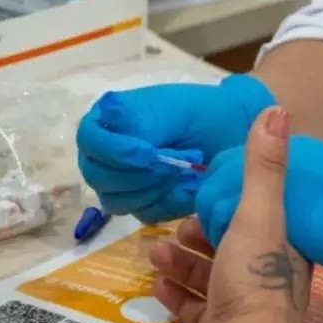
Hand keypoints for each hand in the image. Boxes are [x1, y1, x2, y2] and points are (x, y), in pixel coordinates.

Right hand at [76, 75, 274, 222]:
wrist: (232, 136)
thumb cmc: (203, 115)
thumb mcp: (173, 111)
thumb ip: (140, 119)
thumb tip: (110, 108)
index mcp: (108, 121)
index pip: (90, 140)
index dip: (116, 151)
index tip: (150, 152)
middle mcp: (106, 154)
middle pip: (100, 176)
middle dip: (141, 173)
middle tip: (177, 163)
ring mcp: (121, 182)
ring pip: (118, 200)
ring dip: (155, 188)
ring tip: (186, 171)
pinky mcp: (142, 203)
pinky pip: (143, 213)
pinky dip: (168, 202)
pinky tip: (188, 188)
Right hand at [150, 107, 311, 322]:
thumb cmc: (254, 281)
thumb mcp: (258, 215)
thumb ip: (263, 166)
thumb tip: (278, 108)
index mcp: (287, 250)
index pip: (263, 220)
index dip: (234, 206)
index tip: (205, 197)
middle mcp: (272, 280)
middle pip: (232, 249)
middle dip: (198, 235)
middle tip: (174, 228)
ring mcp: (248, 312)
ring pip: (211, 278)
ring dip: (181, 262)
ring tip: (154, 252)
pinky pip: (198, 310)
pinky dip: (176, 294)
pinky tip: (155, 286)